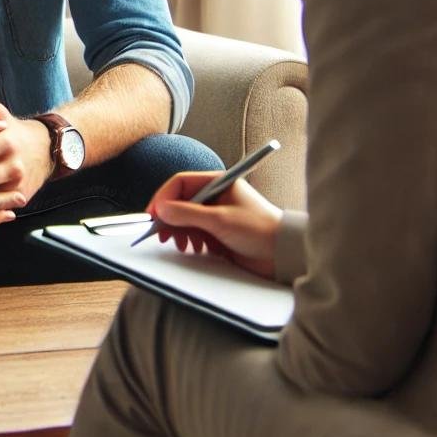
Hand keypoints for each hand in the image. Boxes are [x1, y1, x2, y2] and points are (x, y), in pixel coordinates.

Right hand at [146, 173, 283, 278]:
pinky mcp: (219, 232)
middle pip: (180, 202)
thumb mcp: (219, 220)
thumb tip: (161, 209)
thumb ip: (187, 214)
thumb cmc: (259, 230)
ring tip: (183, 245)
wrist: (284, 255)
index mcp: (217, 182)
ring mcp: (216, 214)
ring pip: (186, 219)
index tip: (153, 214)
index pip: (180, 183)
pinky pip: (195, 232)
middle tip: (162, 234)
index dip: (164, 198)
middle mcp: (215, 195)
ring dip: (180, 232)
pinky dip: (190, 240)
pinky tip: (195, 249)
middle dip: (170, 218)